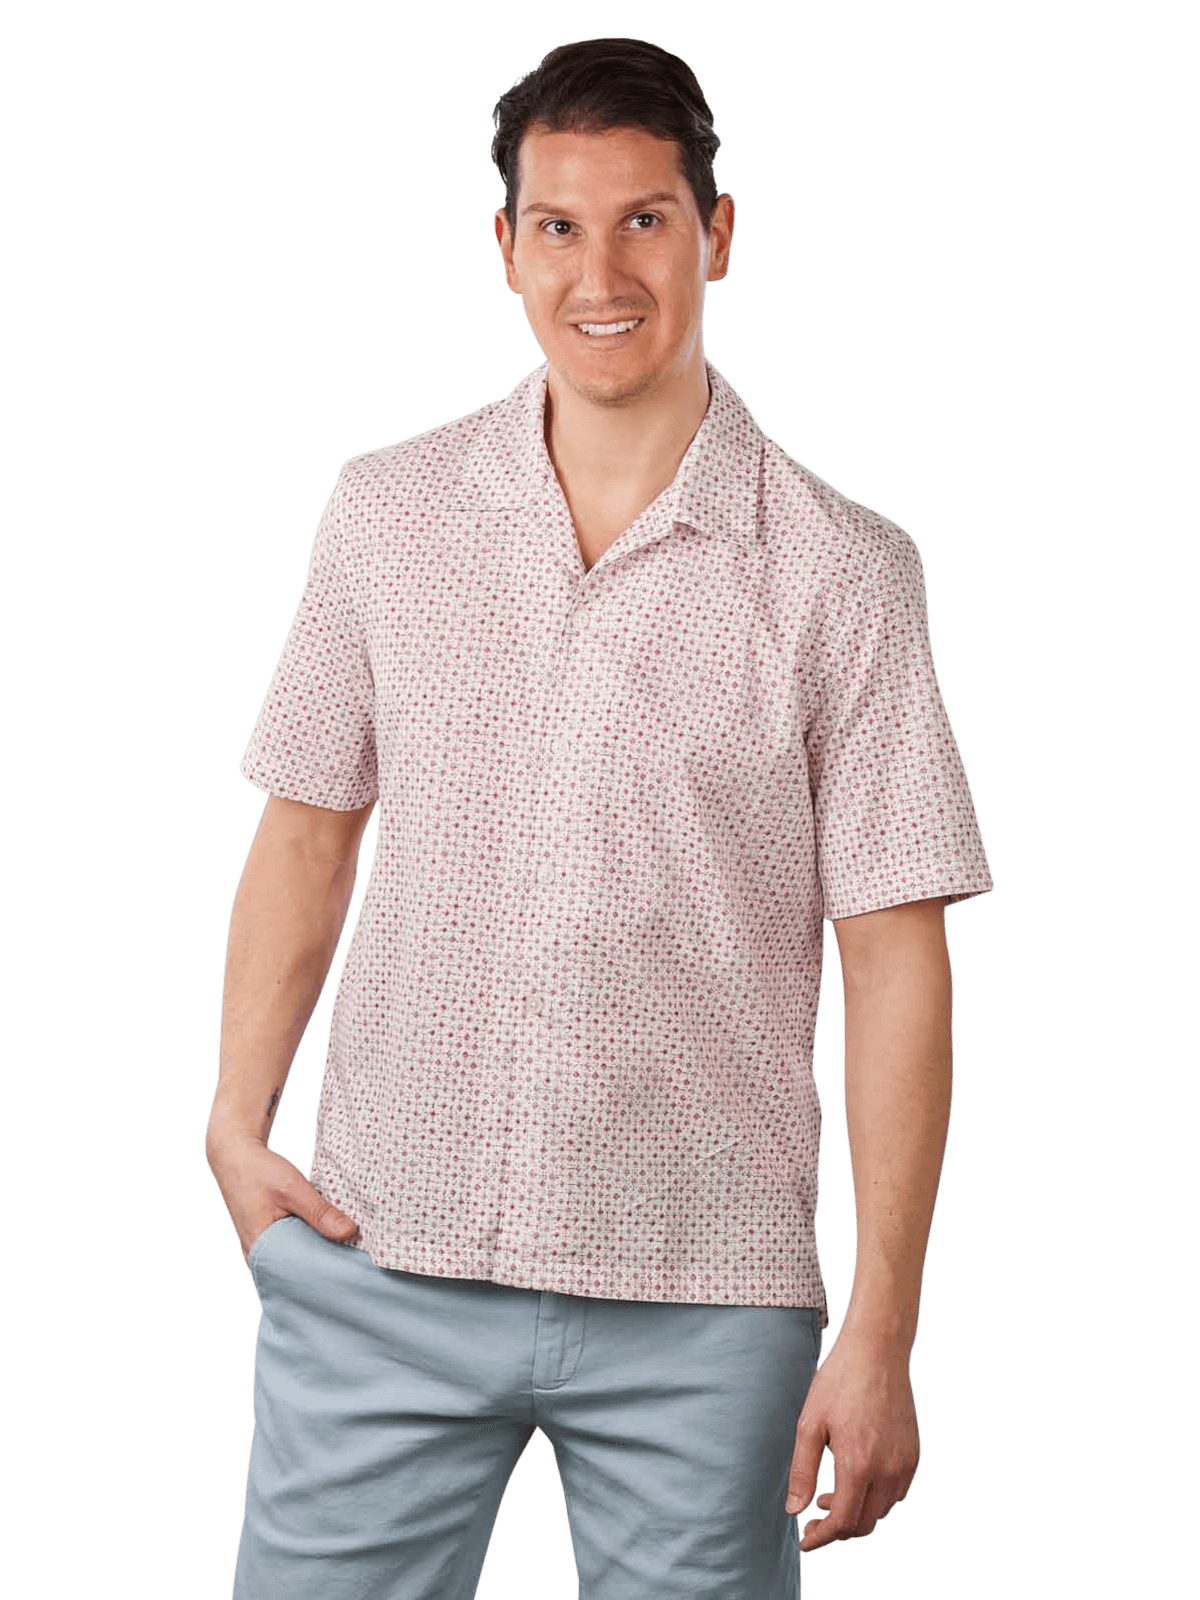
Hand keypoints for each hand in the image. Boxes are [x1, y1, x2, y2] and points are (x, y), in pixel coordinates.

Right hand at [204, 1130, 359, 1265]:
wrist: (235, 1155)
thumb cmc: (258, 1171)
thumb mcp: (292, 1188)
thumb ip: (319, 1211)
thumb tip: (350, 1233)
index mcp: (261, 1251)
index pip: (298, 1276)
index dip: (325, 1274)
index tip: (351, 1270)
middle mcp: (259, 1256)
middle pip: (297, 1272)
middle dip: (324, 1267)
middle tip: (354, 1262)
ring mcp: (261, 1249)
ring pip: (295, 1260)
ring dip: (317, 1254)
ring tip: (346, 1252)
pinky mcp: (266, 1239)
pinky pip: (290, 1248)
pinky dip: (307, 1243)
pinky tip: (327, 1238)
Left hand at [784, 1328, 920, 1552]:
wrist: (877, 1350)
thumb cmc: (839, 1381)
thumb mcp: (810, 1423)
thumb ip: (802, 1471)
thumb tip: (794, 1510)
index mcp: (858, 1465)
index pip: (842, 1522)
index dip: (821, 1537)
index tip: (804, 1540)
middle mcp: (887, 1471)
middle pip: (864, 1524)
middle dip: (837, 1529)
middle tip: (813, 1516)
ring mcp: (904, 1464)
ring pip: (881, 1511)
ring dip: (856, 1513)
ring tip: (830, 1496)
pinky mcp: (913, 1455)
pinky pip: (896, 1493)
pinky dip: (875, 1498)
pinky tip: (856, 1480)